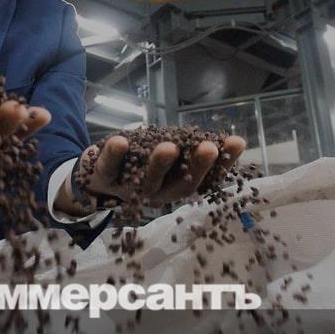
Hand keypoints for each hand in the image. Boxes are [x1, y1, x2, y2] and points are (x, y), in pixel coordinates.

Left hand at [69, 134, 246, 208]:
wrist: (97, 179)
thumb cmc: (142, 166)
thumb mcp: (171, 159)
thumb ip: (195, 151)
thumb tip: (237, 141)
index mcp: (177, 187)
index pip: (205, 179)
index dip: (222, 164)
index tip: (236, 143)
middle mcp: (157, 193)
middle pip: (179, 185)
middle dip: (195, 166)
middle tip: (209, 147)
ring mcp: (130, 188)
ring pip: (146, 181)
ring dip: (158, 164)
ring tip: (169, 146)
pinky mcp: (103, 178)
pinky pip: (109, 168)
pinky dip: (113, 154)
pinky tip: (121, 140)